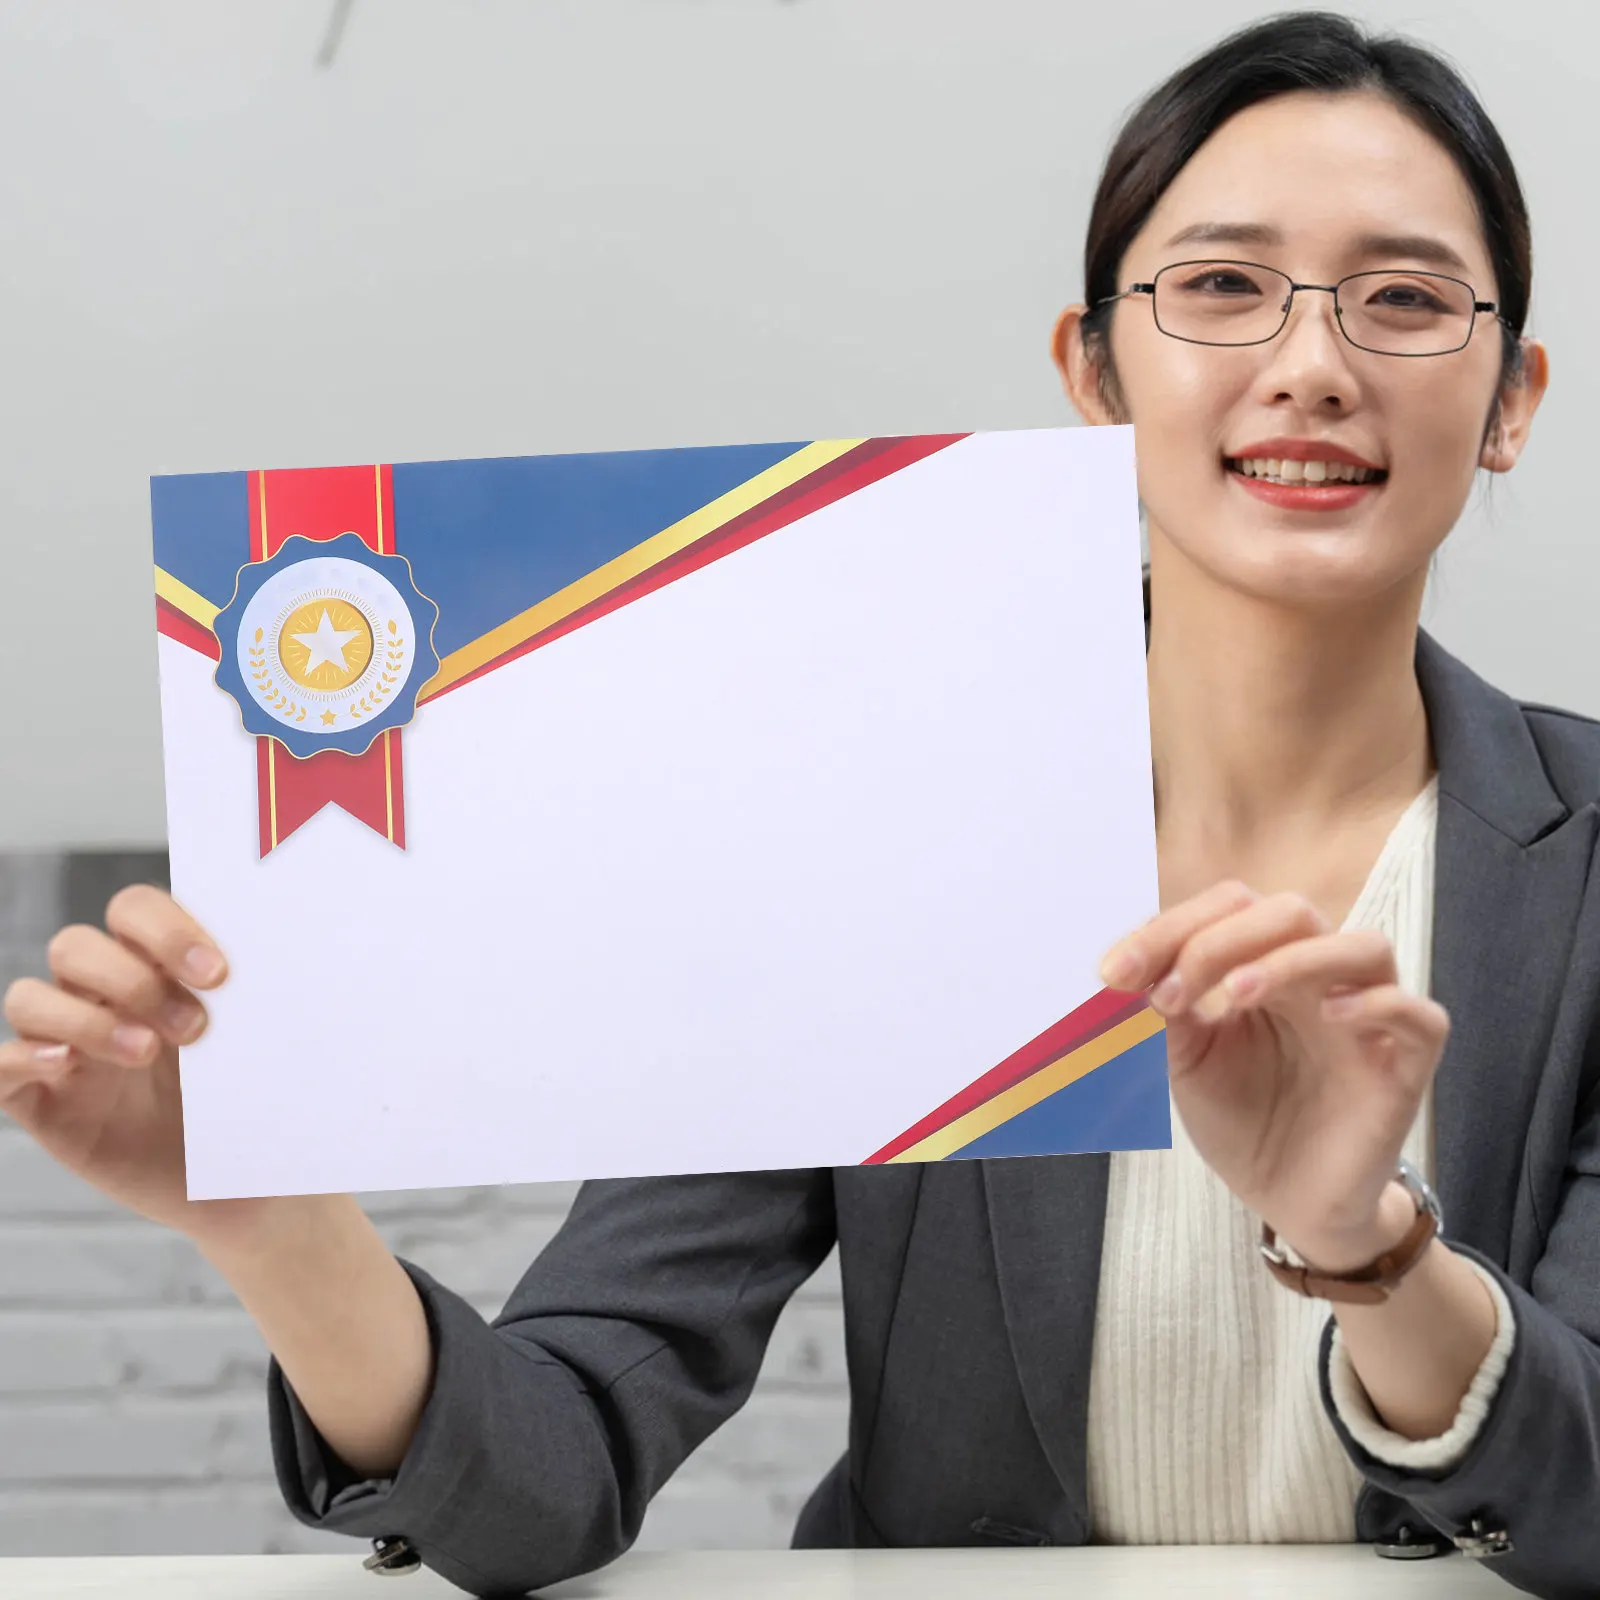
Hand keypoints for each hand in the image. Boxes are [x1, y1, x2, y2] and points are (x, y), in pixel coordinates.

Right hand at [0, 885, 266, 1240]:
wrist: (233, 1181)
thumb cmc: (245, 1099)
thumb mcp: (254, 1045)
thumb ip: (251, 999)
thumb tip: (291, 954)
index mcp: (153, 963)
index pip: (134, 910)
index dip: (167, 929)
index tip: (219, 973)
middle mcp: (99, 994)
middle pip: (77, 946)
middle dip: (132, 978)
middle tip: (196, 1027)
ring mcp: (65, 1044)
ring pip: (31, 996)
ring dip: (88, 1020)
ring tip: (147, 1053)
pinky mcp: (39, 1099)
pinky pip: (1, 1063)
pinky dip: (24, 1056)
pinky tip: (67, 1065)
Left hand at [1099, 879, 1448, 1268]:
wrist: (1287, 1202)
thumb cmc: (1242, 1121)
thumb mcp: (1185, 1061)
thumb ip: (1162, 1011)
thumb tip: (1122, 969)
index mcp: (1267, 968)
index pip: (1231, 909)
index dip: (1169, 928)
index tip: (1113, 975)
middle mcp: (1321, 981)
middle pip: (1293, 912)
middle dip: (1219, 939)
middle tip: (1168, 992)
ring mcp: (1370, 1021)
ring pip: (1364, 947)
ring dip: (1293, 959)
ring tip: (1234, 994)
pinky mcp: (1406, 1069)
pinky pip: (1421, 1016)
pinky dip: (1378, 1004)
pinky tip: (1329, 1016)